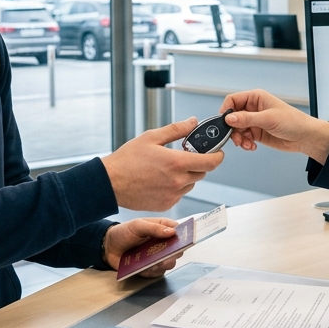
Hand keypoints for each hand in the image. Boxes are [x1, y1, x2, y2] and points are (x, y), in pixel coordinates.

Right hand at [101, 118, 222, 211]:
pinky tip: (161, 179)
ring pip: (191, 184)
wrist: (110, 183)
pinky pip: (179, 194)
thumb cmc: (127, 159)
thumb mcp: (151, 137)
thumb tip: (193, 122)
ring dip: (187, 175)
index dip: (217, 156)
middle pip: (202, 173)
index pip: (211, 162)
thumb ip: (176, 130)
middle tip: (185, 155)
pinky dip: (176, 186)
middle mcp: (178, 181)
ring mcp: (173, 195)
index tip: (217, 152)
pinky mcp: (166, 205)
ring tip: (168, 168)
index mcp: (177, 163)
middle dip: (198, 163)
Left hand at [103, 218, 180, 277]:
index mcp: (162, 228)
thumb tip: (172, 232)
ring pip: (169, 263)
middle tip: (170, 254)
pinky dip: (153, 271)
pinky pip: (157, 272)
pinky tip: (145, 268)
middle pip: (178, 249)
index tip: (185, 239)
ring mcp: (158, 257)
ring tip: (157, 263)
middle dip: (176, 252)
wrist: (109, 247)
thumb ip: (154, 228)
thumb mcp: (137, 226)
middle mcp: (163, 243)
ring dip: (164, 264)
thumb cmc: (124, 232)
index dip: (184, 235)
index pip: (179, 231)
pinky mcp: (151, 268)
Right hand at [221, 89, 328, 163]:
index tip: (224, 123)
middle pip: (232, 116)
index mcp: (256, 98)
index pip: (233, 100)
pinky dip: (244, 143)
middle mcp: (253, 108)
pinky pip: (243, 137)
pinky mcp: (257, 133)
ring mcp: (254, 121)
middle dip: (232, 129)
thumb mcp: (268, 119)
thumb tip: (228, 118)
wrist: (305, 137)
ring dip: (238, 138)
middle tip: (236, 138)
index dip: (226, 110)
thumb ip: (247, 118)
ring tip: (246, 144)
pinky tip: (252, 146)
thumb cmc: (293, 121)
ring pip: (236, 129)